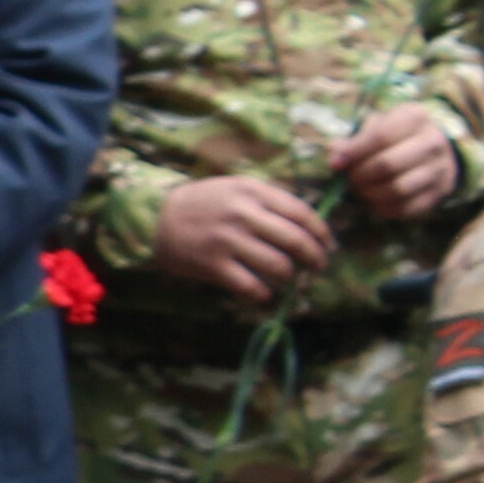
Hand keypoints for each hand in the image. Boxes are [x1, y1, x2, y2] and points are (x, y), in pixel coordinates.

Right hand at [149, 173, 338, 303]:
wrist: (155, 217)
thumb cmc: (203, 202)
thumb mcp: (237, 187)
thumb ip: (270, 200)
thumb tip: (309, 225)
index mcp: (253, 192)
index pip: (302, 212)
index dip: (322, 232)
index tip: (328, 245)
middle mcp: (243, 215)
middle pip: (296, 241)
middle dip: (315, 258)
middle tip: (318, 266)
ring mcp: (228, 241)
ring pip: (278, 266)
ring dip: (290, 277)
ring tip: (287, 278)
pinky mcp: (213, 265)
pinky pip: (251, 287)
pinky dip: (264, 295)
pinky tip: (264, 294)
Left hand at [333, 102, 458, 224]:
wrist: (435, 148)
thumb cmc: (396, 134)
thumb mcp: (378, 125)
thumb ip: (354, 138)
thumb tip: (334, 153)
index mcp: (416, 118)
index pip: (380, 136)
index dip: (354, 152)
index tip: (335, 164)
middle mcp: (433, 142)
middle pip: (388, 164)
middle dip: (360, 175)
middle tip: (350, 177)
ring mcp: (440, 168)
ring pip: (398, 189)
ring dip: (370, 193)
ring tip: (361, 188)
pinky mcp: (439, 192)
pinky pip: (406, 208)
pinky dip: (383, 207)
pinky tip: (375, 199)